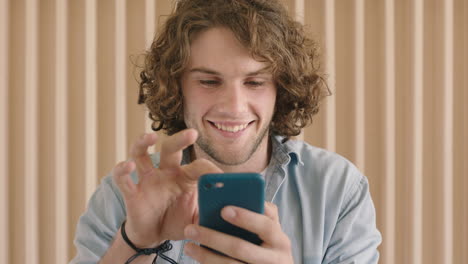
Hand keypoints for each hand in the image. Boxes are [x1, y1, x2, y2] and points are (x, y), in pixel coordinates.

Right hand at [112, 129, 221, 247]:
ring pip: (141, 154)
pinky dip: (122, 171)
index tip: (221, 179)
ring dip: (143, 143)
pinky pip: (123, 180)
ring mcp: (148, 180)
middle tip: (192, 133)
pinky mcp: (133, 193)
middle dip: (180, 139)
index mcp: (185, 177)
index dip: (210, 170)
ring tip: (150, 137)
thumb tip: (232, 210)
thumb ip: (212, 213)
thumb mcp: (199, 220)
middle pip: (170, 148)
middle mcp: (166, 173)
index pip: (199, 166)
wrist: (153, 237)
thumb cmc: (177, 222)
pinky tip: (127, 166)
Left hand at [183, 202, 293, 263]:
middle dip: (214, 237)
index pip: (264, 225)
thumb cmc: (270, 246)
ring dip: (206, 256)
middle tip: (192, 229)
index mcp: (280, 240)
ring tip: (189, 246)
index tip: (223, 209)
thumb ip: (262, 213)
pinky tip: (198, 257)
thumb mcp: (271, 231)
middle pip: (240, 247)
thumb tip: (239, 196)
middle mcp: (275, 259)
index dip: (245, 217)